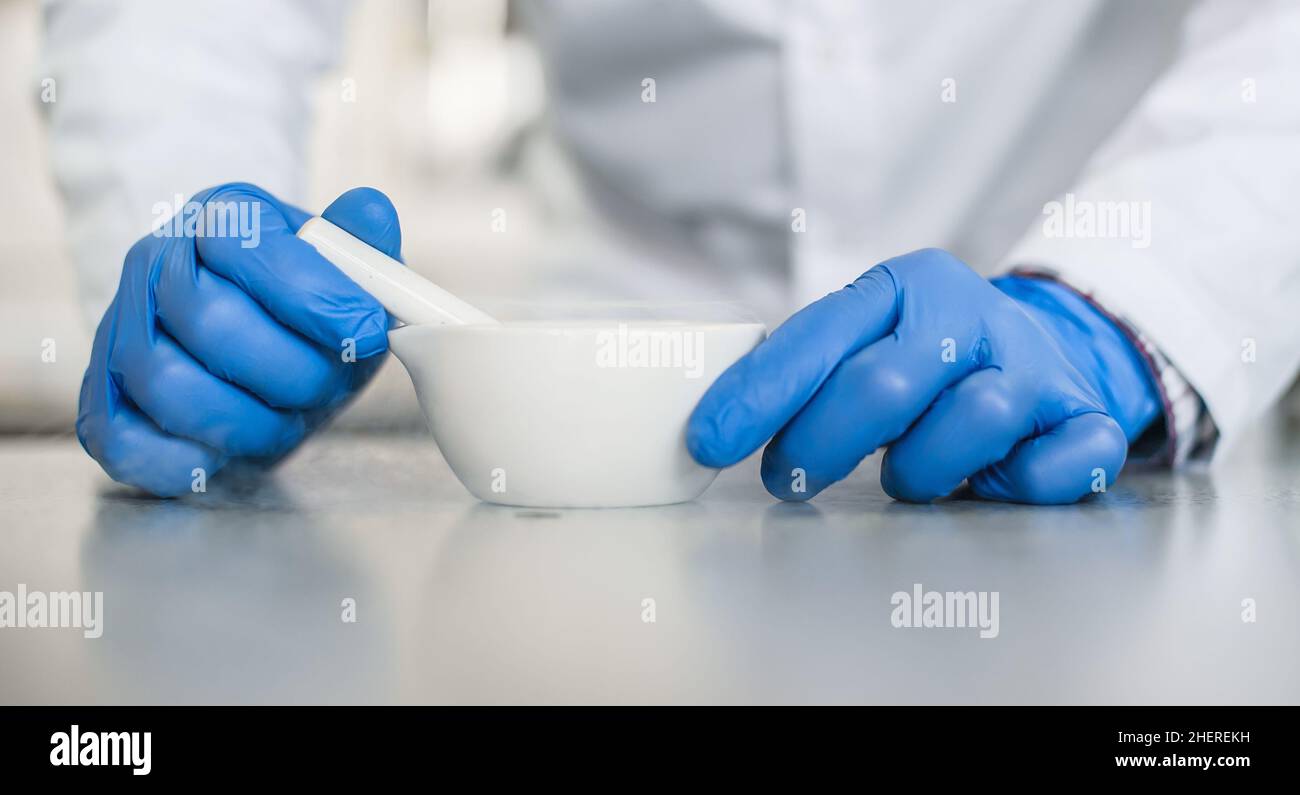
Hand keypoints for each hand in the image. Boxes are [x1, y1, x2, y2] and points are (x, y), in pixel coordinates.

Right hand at [77, 183, 401, 495]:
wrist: (250, 346)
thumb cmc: (303, 309)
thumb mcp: (343, 273)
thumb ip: (359, 244)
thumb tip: (372, 210)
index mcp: (219, 219)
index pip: (248, 245)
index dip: (314, 296)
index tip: (366, 331)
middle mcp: (156, 263)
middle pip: (211, 321)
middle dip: (291, 370)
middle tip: (329, 387)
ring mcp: (120, 330)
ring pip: (167, 385)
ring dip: (247, 421)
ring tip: (286, 419)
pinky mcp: (102, 399)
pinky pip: (123, 440)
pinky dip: (182, 460)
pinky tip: (228, 456)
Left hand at [687, 248, 1160, 503]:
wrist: (1051, 348)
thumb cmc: (930, 356)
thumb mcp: (868, 337)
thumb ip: (805, 369)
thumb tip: (716, 426)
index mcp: (909, 286)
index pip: (822, 335)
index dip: (761, 393)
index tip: (709, 442)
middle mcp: (973, 317)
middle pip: (885, 386)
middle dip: (820, 443)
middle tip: (787, 477)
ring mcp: (1036, 367)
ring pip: (970, 423)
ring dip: (921, 469)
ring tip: (907, 473)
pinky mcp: (1085, 419)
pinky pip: (1053, 467)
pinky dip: (1015, 486)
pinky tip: (993, 479)